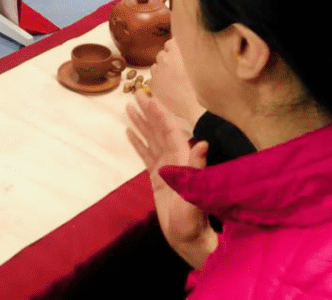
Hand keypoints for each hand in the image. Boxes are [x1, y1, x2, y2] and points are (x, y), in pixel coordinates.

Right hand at [127, 92, 216, 268]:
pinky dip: (138, 142)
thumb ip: (197, 169)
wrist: (188, 237)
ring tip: (129, 108)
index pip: (169, 130)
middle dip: (148, 112)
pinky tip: (129, 132)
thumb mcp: (195, 194)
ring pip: (151, 139)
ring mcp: (165, 167)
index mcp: (182, 159)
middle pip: (159, 130)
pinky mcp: (157, 177)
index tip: (149, 98)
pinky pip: (145, 154)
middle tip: (136, 94)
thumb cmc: (192, 219)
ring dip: (141, 124)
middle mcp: (174, 159)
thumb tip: (202, 143)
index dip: (159, 113)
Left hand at [150, 40, 204, 126]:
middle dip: (168, 61)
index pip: (171, 43)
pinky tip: (169, 89)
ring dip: (162, 71)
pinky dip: (158, 83)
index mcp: (177, 50)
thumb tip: (188, 51)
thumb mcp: (201, 64)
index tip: (179, 57)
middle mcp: (165, 58)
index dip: (175, 50)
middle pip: (163, 54)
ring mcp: (157, 71)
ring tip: (173, 82)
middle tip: (178, 71)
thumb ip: (191, 55)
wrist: (195, 107)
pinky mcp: (152, 84)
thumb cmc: (202, 86)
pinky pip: (153, 79)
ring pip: (156, 66)